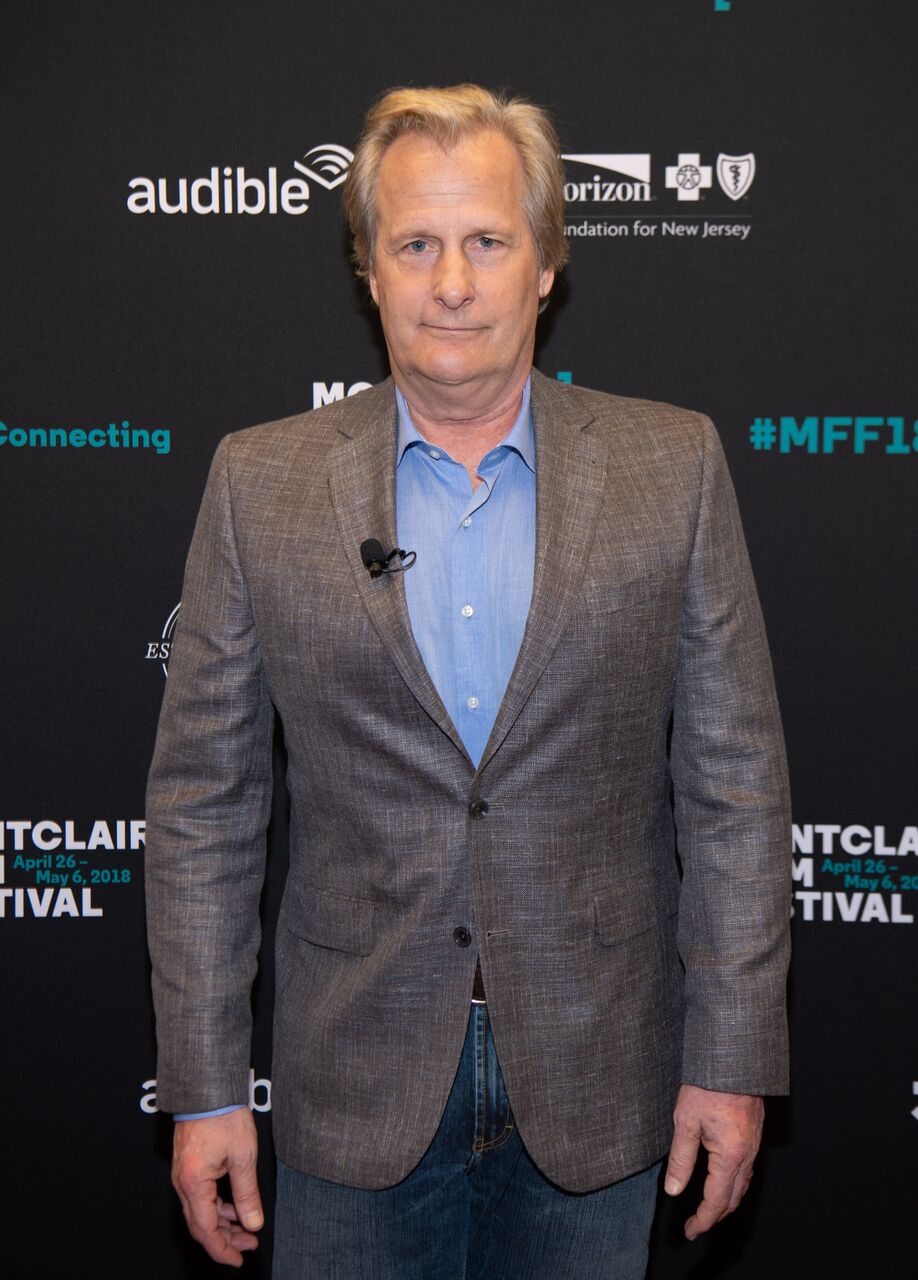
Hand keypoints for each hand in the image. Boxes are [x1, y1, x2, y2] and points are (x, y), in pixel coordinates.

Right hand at [172, 1108, 263, 1266]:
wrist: (207, 1087)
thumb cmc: (224, 1114)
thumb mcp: (243, 1156)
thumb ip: (247, 1193)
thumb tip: (253, 1222)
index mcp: (194, 1183)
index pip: (206, 1230)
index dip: (223, 1249)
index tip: (239, 1258)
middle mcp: (182, 1181)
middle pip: (200, 1224)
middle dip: (225, 1239)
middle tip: (248, 1243)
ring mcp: (182, 1173)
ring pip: (199, 1210)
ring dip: (222, 1222)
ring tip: (246, 1226)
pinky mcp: (186, 1164)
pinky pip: (199, 1195)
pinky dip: (216, 1205)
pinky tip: (233, 1204)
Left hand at [663, 1084, 763, 1240]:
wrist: (733, 1058)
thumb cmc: (708, 1085)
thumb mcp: (685, 1121)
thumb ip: (681, 1159)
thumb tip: (673, 1190)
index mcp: (730, 1155)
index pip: (717, 1200)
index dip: (703, 1219)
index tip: (690, 1231)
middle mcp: (747, 1154)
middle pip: (733, 1198)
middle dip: (715, 1216)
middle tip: (696, 1226)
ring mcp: (753, 1144)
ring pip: (743, 1185)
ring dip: (726, 1202)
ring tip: (708, 1210)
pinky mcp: (753, 1133)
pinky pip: (747, 1169)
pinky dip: (734, 1184)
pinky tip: (723, 1180)